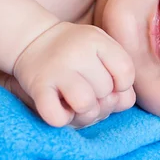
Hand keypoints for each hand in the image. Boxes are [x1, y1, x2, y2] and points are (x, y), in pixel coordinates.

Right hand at [8, 22, 135, 127]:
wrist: (32, 40)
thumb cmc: (77, 52)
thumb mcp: (102, 50)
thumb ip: (120, 73)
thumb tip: (119, 101)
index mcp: (97, 40)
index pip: (126, 71)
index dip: (122, 84)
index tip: (109, 80)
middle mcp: (77, 52)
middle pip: (106, 91)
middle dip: (101, 98)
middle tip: (87, 90)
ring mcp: (56, 69)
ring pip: (86, 105)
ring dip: (84, 112)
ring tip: (76, 103)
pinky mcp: (38, 87)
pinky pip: (58, 118)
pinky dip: (62, 119)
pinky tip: (60, 107)